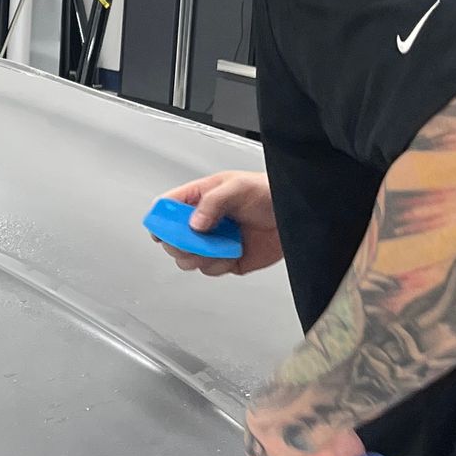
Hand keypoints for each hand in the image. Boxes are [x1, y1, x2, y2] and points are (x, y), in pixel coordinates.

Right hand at [157, 170, 282, 276]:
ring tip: (216, 246)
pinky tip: (231, 252)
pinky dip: (218, 265)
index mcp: (200, 198)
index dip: (159, 219)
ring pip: (187, 258)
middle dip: (179, 243)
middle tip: (193, 240)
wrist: (295, 215)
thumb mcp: (238, 186)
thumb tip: (194, 223)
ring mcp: (213, 242)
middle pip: (172, 238)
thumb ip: (213, 202)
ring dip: (198, 256)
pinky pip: (210, 269)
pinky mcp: (225, 260)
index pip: (168, 207)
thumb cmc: (269, 192)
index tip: (161, 229)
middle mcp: (203, 222)